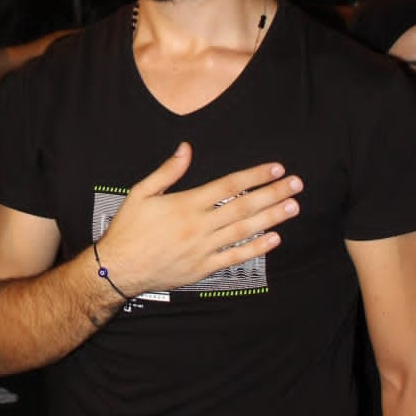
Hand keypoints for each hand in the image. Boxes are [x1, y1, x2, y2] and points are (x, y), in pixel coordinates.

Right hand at [96, 142, 301, 298]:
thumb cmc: (128, 228)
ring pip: (244, 229)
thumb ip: (168, 171)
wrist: (118, 268)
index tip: (276, 168)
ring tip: (293, 207)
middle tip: (296, 184)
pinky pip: (235, 257)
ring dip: (272, 217)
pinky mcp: (203, 268)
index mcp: (186, 203)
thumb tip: (186, 148)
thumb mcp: (141, 192)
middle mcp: (199, 225)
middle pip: (244, 205)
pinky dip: (256, 248)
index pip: (229, 185)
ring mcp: (203, 248)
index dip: (255, 175)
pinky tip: (274, 238)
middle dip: (273, 193)